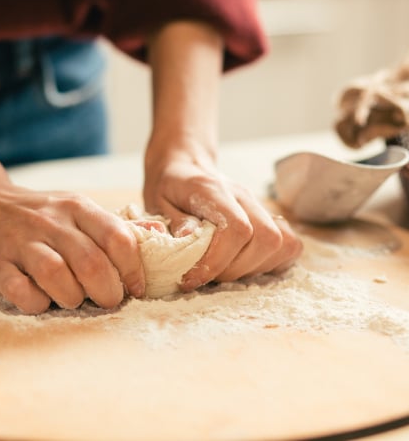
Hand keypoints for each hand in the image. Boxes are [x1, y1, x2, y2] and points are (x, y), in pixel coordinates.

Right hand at [0, 183, 145, 313]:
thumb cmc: (44, 215)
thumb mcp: (79, 210)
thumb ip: (114, 226)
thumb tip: (160, 234)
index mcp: (77, 207)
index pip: (117, 237)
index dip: (133, 269)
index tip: (136, 287)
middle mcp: (50, 221)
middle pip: (90, 262)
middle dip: (107, 291)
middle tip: (108, 300)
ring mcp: (20, 242)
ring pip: (56, 275)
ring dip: (73, 297)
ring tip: (74, 300)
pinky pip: (21, 291)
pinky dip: (38, 303)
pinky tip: (43, 300)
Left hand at [143, 145, 302, 290]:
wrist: (184, 166)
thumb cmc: (168, 187)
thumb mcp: (156, 201)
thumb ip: (172, 220)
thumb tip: (188, 238)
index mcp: (212, 190)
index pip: (236, 228)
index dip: (217, 261)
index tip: (191, 278)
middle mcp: (243, 196)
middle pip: (266, 238)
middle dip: (236, 269)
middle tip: (207, 277)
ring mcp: (258, 206)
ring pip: (282, 243)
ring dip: (254, 269)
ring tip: (224, 272)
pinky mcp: (267, 217)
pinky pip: (289, 244)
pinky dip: (271, 263)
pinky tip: (244, 265)